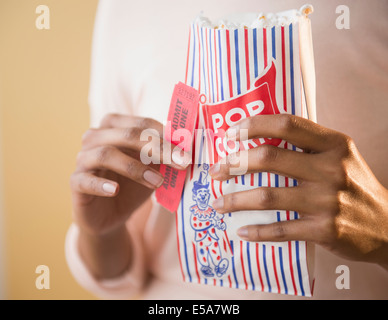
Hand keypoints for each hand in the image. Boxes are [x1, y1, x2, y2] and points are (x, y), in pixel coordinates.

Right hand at [70, 113, 189, 235]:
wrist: (110, 215)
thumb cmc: (133, 185)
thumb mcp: (153, 169)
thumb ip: (166, 157)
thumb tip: (189, 148)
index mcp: (115, 127)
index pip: (142, 123)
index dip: (166, 135)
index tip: (188, 151)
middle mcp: (96, 137)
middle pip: (126, 134)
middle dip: (158, 148)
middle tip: (181, 162)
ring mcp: (83, 159)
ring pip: (105, 153)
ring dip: (135, 167)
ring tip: (158, 182)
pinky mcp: (76, 182)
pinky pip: (85, 179)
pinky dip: (101, 184)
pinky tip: (115, 190)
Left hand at [209, 114, 387, 267]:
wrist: (387, 226)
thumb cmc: (353, 186)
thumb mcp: (340, 156)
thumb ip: (307, 146)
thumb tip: (259, 139)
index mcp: (333, 144)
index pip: (287, 124)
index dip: (254, 125)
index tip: (232, 133)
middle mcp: (330, 169)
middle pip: (270, 158)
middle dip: (234, 163)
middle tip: (216, 171)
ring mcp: (327, 201)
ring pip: (267, 197)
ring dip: (235, 200)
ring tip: (217, 203)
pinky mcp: (324, 230)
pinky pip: (280, 229)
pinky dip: (256, 231)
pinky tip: (241, 230)